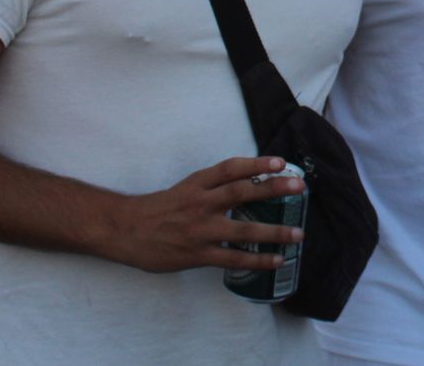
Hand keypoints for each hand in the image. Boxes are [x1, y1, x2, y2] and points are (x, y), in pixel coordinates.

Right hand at [102, 156, 304, 272]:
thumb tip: (247, 184)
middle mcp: (201, 203)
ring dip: (274, 231)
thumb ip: (211, 187)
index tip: (281, 162)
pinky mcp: (197, 254)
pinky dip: (257, 260)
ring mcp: (200, 229)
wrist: (124, 230)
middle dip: (273, 188)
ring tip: (297, 233)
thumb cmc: (157, 209)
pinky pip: (233, 258)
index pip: (231, 168)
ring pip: (244, 229)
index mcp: (197, 184)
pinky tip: (276, 260)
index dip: (257, 163)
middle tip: (300, 187)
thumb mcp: (185, 188)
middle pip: (242, 192)